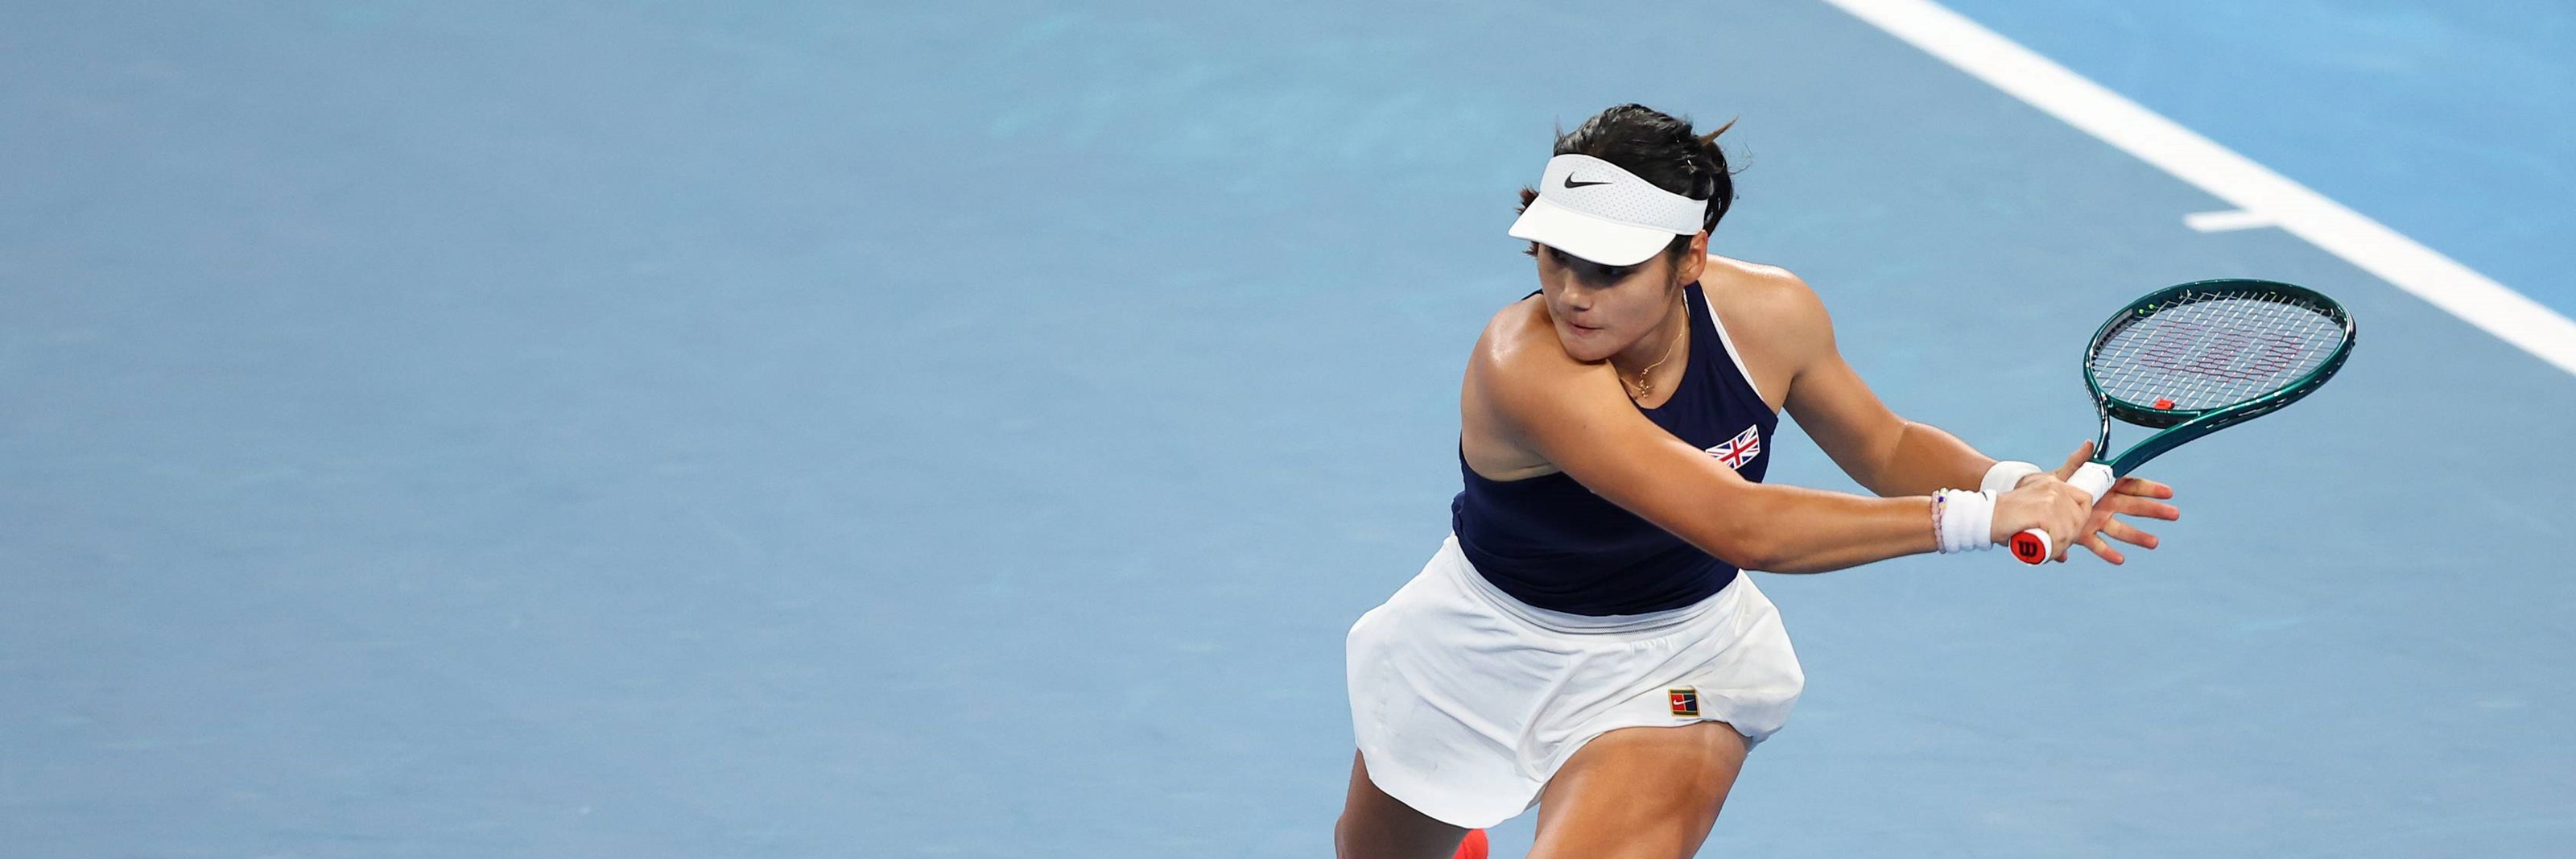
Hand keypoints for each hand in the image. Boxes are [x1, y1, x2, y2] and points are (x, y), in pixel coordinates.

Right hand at [1989, 441, 2099, 561]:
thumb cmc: (2004, 521)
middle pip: (2080, 518)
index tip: (2069, 533)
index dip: (2081, 518)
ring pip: (2070, 530)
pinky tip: (2042, 552)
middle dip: (2070, 537)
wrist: (1983, 516)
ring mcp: (2051, 497)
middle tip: (2053, 547)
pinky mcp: (2044, 510)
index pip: (2084, 499)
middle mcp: (2055, 487)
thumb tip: (2064, 557)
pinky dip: (2054, 549)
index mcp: (2053, 483)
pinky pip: (2060, 535)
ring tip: (2045, 552)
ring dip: (2061, 547)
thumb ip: (2049, 530)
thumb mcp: (2032, 518)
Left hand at [2013, 441, 2181, 563]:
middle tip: (2174, 514)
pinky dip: (2108, 552)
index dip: (2150, 488)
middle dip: (2154, 510)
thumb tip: (2089, 444)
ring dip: (2137, 536)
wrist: (2038, 504)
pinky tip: (2119, 559)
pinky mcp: (2085, 535)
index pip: (2131, 486)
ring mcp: (2097, 520)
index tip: (2168, 492)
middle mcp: (2104, 504)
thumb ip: (2078, 460)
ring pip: (2121, 529)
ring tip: (2155, 542)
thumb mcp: (2066, 472)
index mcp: (2104, 487)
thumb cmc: (2056, 485)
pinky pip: (2098, 545)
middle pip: (2133, 507)